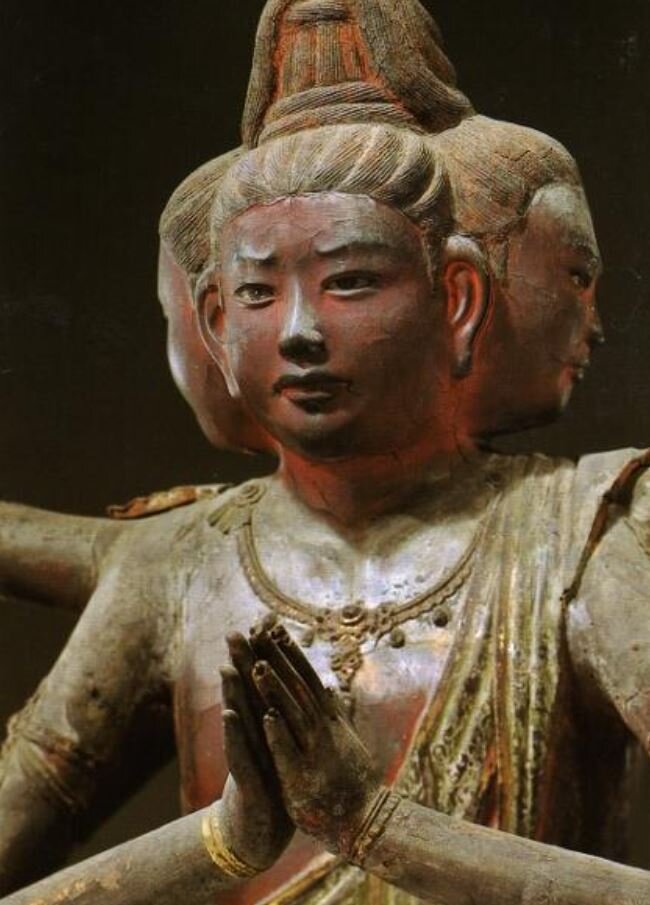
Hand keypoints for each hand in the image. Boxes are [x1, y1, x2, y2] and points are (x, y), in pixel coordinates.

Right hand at [218, 633, 292, 871]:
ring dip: (233, 694)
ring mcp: (247, 758)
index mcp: (267, 727)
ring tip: (227, 667)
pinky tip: (229, 715)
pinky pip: (239, 755)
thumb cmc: (273, 787)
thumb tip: (301, 688)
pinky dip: (235, 735)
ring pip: (239, 721)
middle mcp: (253, 737)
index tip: (264, 624)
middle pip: (248, 695)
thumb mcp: (284, 749)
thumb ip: (287, 719)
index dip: (265, 656)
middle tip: (233, 633)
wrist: (257, 833)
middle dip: (241, 664)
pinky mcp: (246, 782)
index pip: (265, 686)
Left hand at [246, 624, 381, 855]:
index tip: (271, 627)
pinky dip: (279, 735)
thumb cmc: (353, 780)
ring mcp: (315, 753)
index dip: (288, 653)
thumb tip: (331, 687)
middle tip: (257, 631)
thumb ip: (336, 712)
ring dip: (276, 691)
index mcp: (330, 719)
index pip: (306, 678)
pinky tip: (265, 716)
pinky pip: (290, 754)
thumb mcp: (345, 740)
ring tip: (257, 666)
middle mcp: (324, 730)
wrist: (365, 821)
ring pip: (293, 715)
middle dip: (277, 659)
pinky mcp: (304, 779)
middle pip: (297, 687)